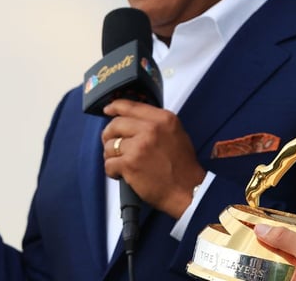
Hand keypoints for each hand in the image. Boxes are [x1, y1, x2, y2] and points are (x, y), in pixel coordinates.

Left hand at [101, 100, 206, 218]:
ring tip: (121, 163)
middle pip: (115, 124)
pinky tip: (121, 174)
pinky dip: (112, 171)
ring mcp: (139, 146)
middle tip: (111, 144)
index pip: (131, 106)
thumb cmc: (182, 166)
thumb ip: (156, 123)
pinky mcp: (130, 164)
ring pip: (109, 145)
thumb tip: (133, 120)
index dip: (115, 107)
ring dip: (111, 155)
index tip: (108, 109)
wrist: (187, 190)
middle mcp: (151, 129)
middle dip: (109, 135)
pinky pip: (109, 163)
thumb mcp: (176, 134)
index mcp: (163, 119)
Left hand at [254, 223, 295, 280]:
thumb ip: (282, 239)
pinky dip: (295, 275)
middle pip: (279, 279)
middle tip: (261, 267)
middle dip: (273, 272)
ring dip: (285, 274)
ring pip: (291, 279)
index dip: (260, 276)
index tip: (251, 271)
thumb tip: (260, 230)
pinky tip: (295, 268)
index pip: (269, 280)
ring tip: (273, 267)